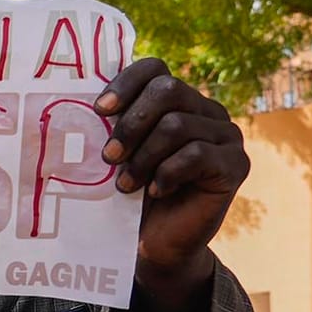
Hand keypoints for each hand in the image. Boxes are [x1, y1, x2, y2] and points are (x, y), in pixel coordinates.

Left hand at [95, 60, 247, 286]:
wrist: (157, 242)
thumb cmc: (131, 195)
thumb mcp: (117, 155)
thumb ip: (110, 126)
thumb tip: (75, 103)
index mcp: (177, 101)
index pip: (155, 69)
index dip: (125, 83)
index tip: (99, 110)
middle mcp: (206, 110)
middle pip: (167, 90)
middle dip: (131, 124)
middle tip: (109, 157)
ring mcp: (226, 135)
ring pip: (178, 125)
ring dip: (143, 158)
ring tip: (126, 185)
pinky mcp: (236, 163)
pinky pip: (196, 155)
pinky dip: (168, 174)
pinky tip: (156, 191)